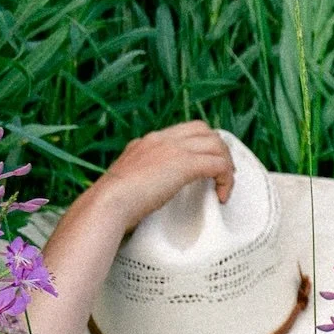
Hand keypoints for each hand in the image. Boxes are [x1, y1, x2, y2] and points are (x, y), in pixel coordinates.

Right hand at [85, 122, 234, 236]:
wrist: (107, 203)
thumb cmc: (112, 202)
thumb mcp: (127, 181)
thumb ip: (140, 177)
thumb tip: (148, 188)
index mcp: (148, 142)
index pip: (185, 131)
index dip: (202, 145)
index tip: (206, 164)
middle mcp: (162, 139)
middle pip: (205, 131)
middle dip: (219, 151)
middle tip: (222, 174)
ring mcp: (174, 149)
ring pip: (216, 144)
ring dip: (226, 165)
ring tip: (224, 186)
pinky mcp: (185, 164)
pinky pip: (218, 165)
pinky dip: (226, 179)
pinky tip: (221, 196)